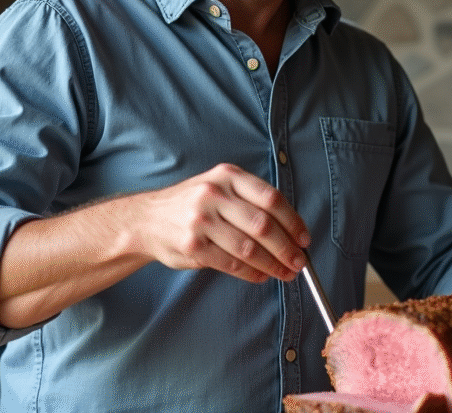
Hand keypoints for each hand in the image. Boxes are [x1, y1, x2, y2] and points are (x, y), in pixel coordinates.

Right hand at [132, 163, 310, 282]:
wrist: (146, 219)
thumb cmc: (193, 204)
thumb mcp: (219, 186)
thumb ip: (250, 201)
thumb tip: (291, 231)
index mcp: (227, 176)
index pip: (271, 199)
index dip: (293, 221)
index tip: (305, 239)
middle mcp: (214, 194)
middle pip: (263, 225)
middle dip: (287, 248)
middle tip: (299, 262)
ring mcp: (201, 221)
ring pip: (249, 248)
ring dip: (272, 264)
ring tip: (285, 273)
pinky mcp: (193, 246)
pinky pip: (231, 263)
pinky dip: (252, 273)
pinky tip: (261, 276)